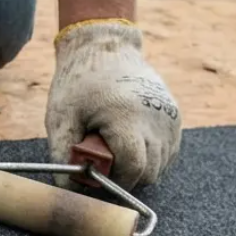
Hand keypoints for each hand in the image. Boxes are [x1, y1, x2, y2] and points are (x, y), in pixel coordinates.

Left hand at [45, 19, 181, 188]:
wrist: (105, 47)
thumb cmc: (79, 82)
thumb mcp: (61, 116)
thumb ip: (62, 153)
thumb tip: (66, 189)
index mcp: (126, 117)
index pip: (133, 168)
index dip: (116, 183)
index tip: (99, 181)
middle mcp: (155, 118)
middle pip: (150, 172)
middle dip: (126, 178)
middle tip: (104, 165)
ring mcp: (169, 117)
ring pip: (161, 165)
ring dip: (139, 167)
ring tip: (115, 147)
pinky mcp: (175, 115)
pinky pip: (168, 151)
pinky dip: (151, 156)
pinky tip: (131, 142)